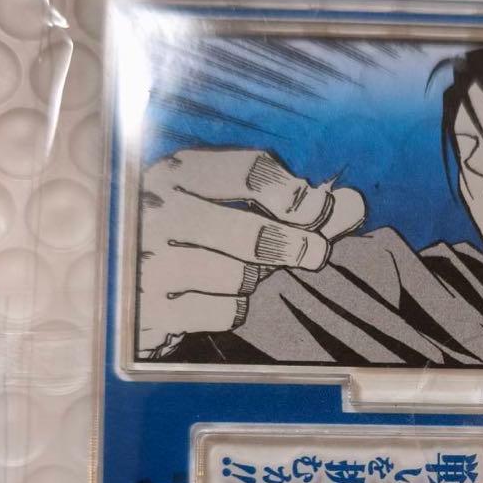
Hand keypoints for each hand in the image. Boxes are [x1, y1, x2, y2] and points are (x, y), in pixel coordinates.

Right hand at [135, 148, 363, 359]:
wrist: (128, 284)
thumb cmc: (192, 239)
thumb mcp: (228, 207)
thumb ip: (292, 207)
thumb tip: (354, 205)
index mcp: (176, 171)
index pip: (251, 172)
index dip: (297, 195)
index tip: (320, 211)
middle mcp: (158, 211)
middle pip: (253, 232)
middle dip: (294, 246)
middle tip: (316, 253)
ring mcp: (151, 262)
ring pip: (239, 276)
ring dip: (250, 278)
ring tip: (236, 272)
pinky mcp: (154, 310)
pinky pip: (223, 311)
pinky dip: (231, 307)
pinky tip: (214, 298)